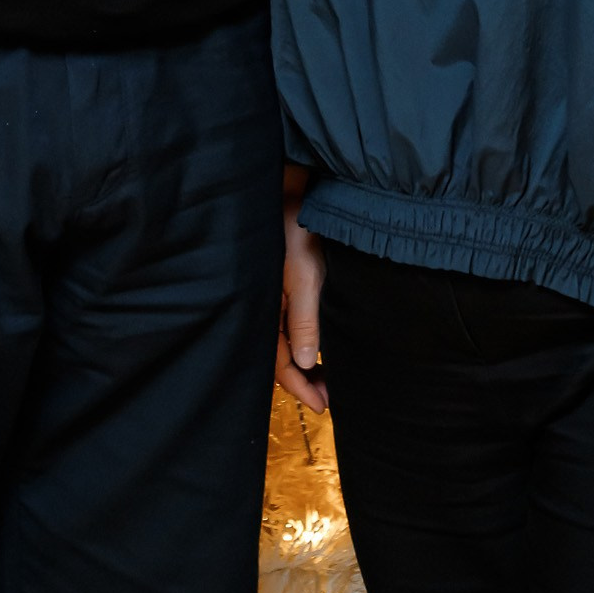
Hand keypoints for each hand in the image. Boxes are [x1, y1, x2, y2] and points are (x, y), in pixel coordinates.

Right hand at [276, 168, 327, 412]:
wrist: (293, 187)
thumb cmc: (295, 227)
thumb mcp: (303, 274)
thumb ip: (304, 318)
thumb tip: (308, 362)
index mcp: (264, 307)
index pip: (280, 361)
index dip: (300, 386)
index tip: (323, 405)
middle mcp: (266, 305)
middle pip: (282, 354)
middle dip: (303, 379)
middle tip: (329, 398)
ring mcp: (275, 294)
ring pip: (287, 339)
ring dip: (306, 360)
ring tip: (328, 378)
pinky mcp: (286, 281)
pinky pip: (292, 321)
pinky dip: (306, 338)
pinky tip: (320, 344)